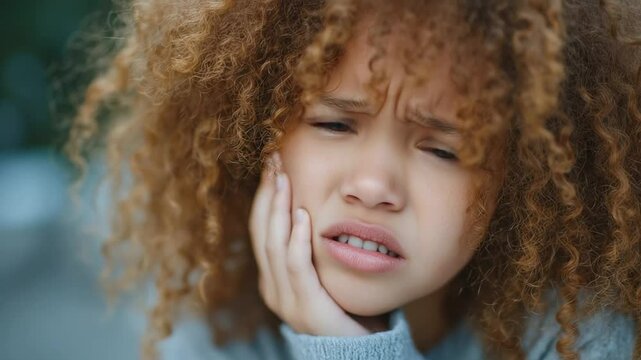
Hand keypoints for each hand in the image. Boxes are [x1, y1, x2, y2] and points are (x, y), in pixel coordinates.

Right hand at [249, 152, 386, 336]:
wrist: (358, 350)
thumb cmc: (344, 305)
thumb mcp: (323, 270)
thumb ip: (312, 246)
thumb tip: (312, 205)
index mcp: (273, 277)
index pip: (261, 229)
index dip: (264, 195)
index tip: (271, 163)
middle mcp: (273, 287)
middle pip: (262, 232)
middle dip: (266, 193)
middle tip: (273, 160)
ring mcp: (286, 299)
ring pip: (274, 245)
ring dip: (278, 208)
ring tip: (283, 178)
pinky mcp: (307, 307)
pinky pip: (297, 267)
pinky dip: (296, 238)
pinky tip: (301, 214)